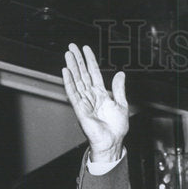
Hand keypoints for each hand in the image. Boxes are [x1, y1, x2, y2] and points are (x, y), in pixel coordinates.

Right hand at [62, 43, 128, 161]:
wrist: (112, 141)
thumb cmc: (116, 128)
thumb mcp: (121, 104)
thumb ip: (119, 88)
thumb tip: (121, 74)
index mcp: (101, 95)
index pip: (94, 73)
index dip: (90, 61)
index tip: (86, 49)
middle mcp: (91, 96)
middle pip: (83, 74)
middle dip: (78, 60)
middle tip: (72, 46)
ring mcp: (85, 101)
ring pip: (77, 80)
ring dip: (72, 67)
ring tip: (68, 54)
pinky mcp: (80, 109)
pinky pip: (73, 93)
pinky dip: (69, 82)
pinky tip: (66, 71)